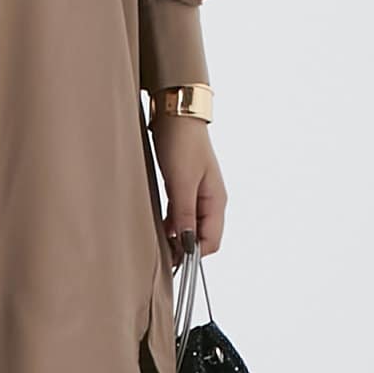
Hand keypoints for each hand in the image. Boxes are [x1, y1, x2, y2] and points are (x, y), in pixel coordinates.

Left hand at [150, 114, 225, 269]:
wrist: (176, 113)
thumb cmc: (181, 143)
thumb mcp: (181, 182)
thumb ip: (184, 214)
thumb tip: (186, 243)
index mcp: (216, 200)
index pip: (212, 242)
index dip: (194, 254)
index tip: (173, 259)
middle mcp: (210, 200)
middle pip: (202, 236)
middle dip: (184, 248)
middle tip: (161, 255)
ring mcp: (197, 194)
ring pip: (189, 226)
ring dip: (176, 236)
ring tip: (157, 243)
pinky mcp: (184, 187)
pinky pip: (180, 214)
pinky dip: (170, 224)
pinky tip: (158, 226)